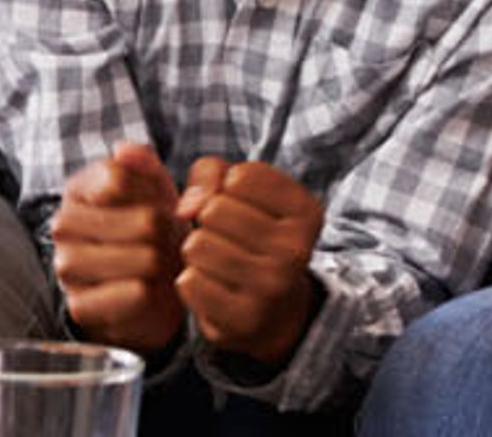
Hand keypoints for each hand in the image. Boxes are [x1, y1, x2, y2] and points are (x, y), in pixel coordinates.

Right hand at [50, 143, 185, 353]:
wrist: (149, 288)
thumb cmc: (153, 230)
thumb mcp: (157, 188)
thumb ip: (145, 164)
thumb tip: (124, 150)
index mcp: (79, 189)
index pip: (122, 178)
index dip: (157, 193)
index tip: (160, 205)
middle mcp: (63, 225)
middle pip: (144, 221)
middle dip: (168, 232)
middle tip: (167, 241)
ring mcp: (66, 266)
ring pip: (143, 258)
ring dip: (163, 262)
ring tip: (159, 263)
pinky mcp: (80, 307)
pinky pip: (132, 294)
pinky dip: (151, 293)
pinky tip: (148, 289)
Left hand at [175, 158, 322, 365]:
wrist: (273, 311)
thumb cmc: (251, 236)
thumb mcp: (243, 193)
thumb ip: (211, 173)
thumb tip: (185, 207)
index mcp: (306, 212)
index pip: (240, 177)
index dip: (225, 188)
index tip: (241, 207)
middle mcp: (297, 249)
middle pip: (214, 210)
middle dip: (207, 220)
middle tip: (224, 238)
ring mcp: (272, 287)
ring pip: (197, 245)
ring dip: (195, 251)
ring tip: (216, 261)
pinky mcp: (244, 319)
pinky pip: (189, 282)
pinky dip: (190, 281)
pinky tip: (211, 286)